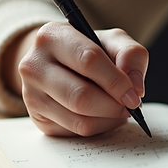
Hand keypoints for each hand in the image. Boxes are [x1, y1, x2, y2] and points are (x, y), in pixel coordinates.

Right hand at [6, 22, 147, 136]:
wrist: (58, 64)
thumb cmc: (87, 51)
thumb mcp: (112, 41)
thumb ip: (130, 55)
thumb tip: (136, 88)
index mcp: (51, 36)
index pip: (88, 60)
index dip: (116, 81)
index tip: (133, 94)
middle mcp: (34, 64)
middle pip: (81, 96)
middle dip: (113, 105)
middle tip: (130, 106)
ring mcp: (31, 94)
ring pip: (80, 120)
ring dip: (108, 119)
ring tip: (118, 109)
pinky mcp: (38, 118)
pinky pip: (76, 131)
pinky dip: (98, 127)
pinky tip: (102, 115)